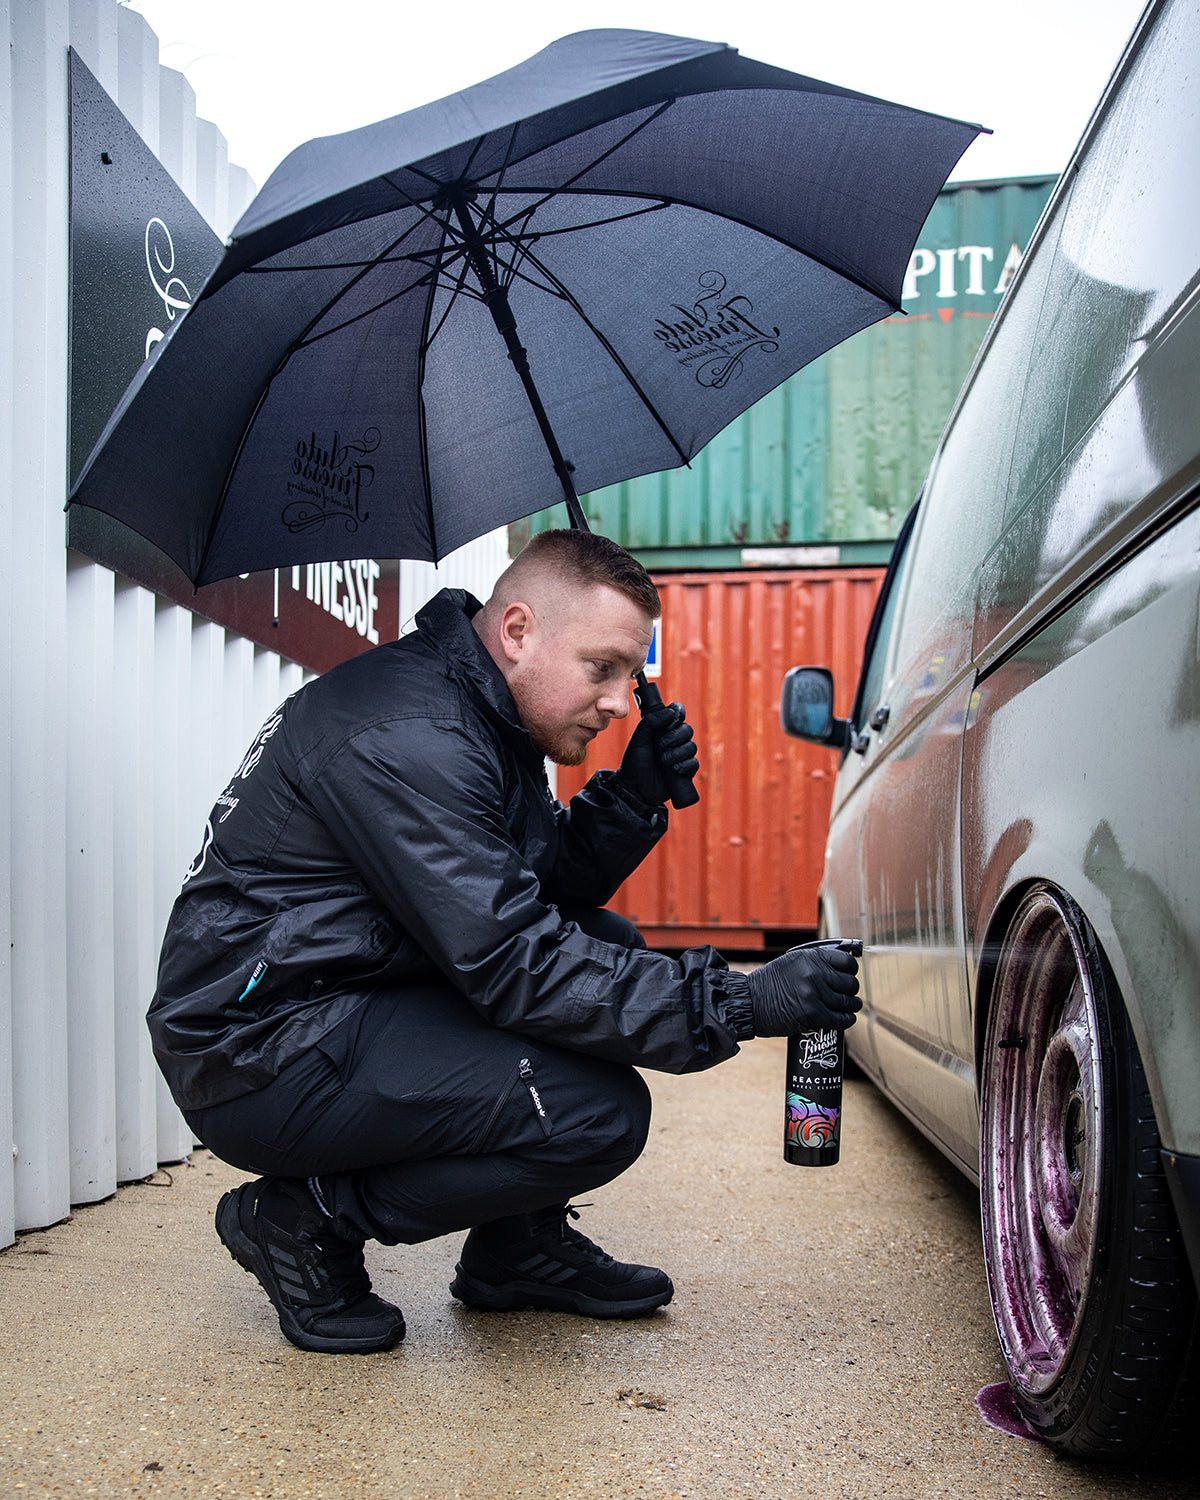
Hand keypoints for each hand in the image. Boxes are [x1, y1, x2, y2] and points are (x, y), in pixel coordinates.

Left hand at [615, 700, 698, 807]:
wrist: (635, 788)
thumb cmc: (635, 762)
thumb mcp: (639, 739)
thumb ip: (650, 722)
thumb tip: (670, 712)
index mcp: (663, 729)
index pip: (678, 713)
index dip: (678, 713)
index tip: (672, 718)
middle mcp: (674, 740)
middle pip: (688, 730)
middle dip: (675, 737)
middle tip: (660, 746)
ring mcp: (681, 756)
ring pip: (692, 747)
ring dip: (677, 753)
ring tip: (663, 761)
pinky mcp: (686, 771)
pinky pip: (694, 763)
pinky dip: (684, 765)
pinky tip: (673, 769)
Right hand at [746, 939, 861, 1034]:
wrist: (748, 1003)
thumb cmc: (769, 984)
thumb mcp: (791, 963)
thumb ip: (814, 963)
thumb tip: (840, 968)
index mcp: (810, 957)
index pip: (847, 962)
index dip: (851, 970)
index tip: (849, 975)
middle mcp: (814, 973)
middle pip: (850, 984)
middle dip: (850, 991)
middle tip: (846, 995)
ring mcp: (814, 994)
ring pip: (848, 1002)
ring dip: (851, 1006)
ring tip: (849, 1007)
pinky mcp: (813, 1015)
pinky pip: (840, 1019)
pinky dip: (846, 1020)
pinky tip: (845, 1019)